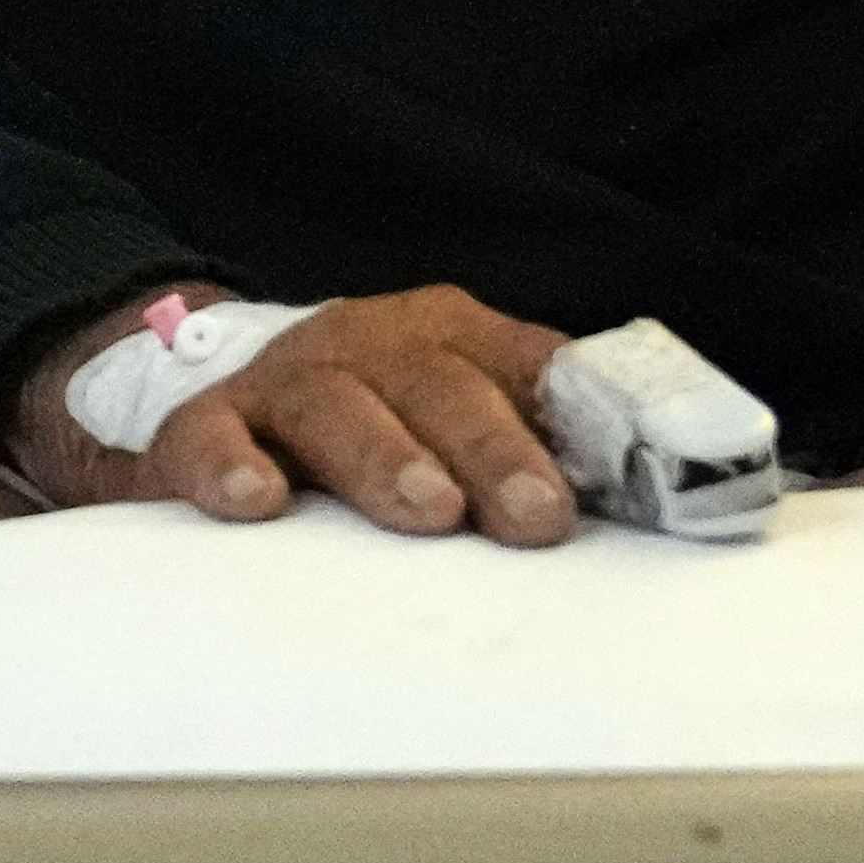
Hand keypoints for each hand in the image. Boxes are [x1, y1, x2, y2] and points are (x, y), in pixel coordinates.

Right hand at [27, 283, 586, 545]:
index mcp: (454, 341)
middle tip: (536, 517)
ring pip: (337, 405)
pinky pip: (210, 439)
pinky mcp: (201, 426)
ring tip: (428, 511)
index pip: (531, 368)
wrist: (225, 411)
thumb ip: (544, 460)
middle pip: (441, 384)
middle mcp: (373, 345)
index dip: (580, 421)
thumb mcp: (461, 431)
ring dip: (386, 456)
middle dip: (494, 449)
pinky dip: (231, 466)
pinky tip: (259, 503)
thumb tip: (661, 521)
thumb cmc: (377, 437)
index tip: (627, 481)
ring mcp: (286, 381)